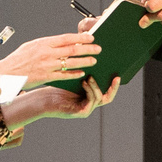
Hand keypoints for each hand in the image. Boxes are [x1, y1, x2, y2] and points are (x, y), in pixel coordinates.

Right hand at [0, 31, 100, 80]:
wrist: (6, 73)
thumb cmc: (18, 59)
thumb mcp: (31, 46)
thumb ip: (47, 44)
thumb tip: (62, 42)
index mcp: (43, 43)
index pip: (66, 38)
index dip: (80, 38)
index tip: (91, 37)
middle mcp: (47, 53)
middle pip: (72, 49)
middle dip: (88, 49)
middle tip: (98, 49)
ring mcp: (47, 66)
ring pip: (71, 62)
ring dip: (85, 61)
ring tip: (94, 60)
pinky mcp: (46, 77)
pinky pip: (64, 75)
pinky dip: (74, 74)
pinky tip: (82, 73)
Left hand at [5, 76, 120, 126]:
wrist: (42, 99)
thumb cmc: (55, 85)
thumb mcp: (71, 75)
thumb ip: (81, 68)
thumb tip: (90, 50)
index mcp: (90, 94)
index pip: (107, 89)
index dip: (114, 83)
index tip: (118, 73)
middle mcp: (91, 103)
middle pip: (108, 96)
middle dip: (113, 87)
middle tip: (116, 76)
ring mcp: (87, 108)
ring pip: (99, 97)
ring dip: (96, 86)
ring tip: (91, 76)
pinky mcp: (80, 112)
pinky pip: (91, 101)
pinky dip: (89, 90)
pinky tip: (84, 81)